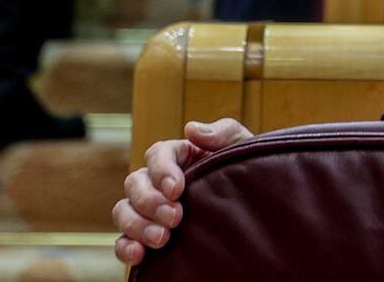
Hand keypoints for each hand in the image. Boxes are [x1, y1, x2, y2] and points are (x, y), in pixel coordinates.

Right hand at [112, 118, 252, 265]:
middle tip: (175, 217)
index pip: (157, 154)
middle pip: (135, 182)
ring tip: (162, 238)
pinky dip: (125, 247)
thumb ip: (224, 132)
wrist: (259, 209)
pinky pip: (124, 241)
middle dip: (149, 201)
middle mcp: (159, 181)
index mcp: (180, 156)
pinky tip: (139, 255)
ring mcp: (150, 209)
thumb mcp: (244, 148)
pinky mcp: (147, 235)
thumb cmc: (249, 171)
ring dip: (137, 224)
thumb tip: (191, 129)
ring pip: (124, 210)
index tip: (176, 189)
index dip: (161, 170)